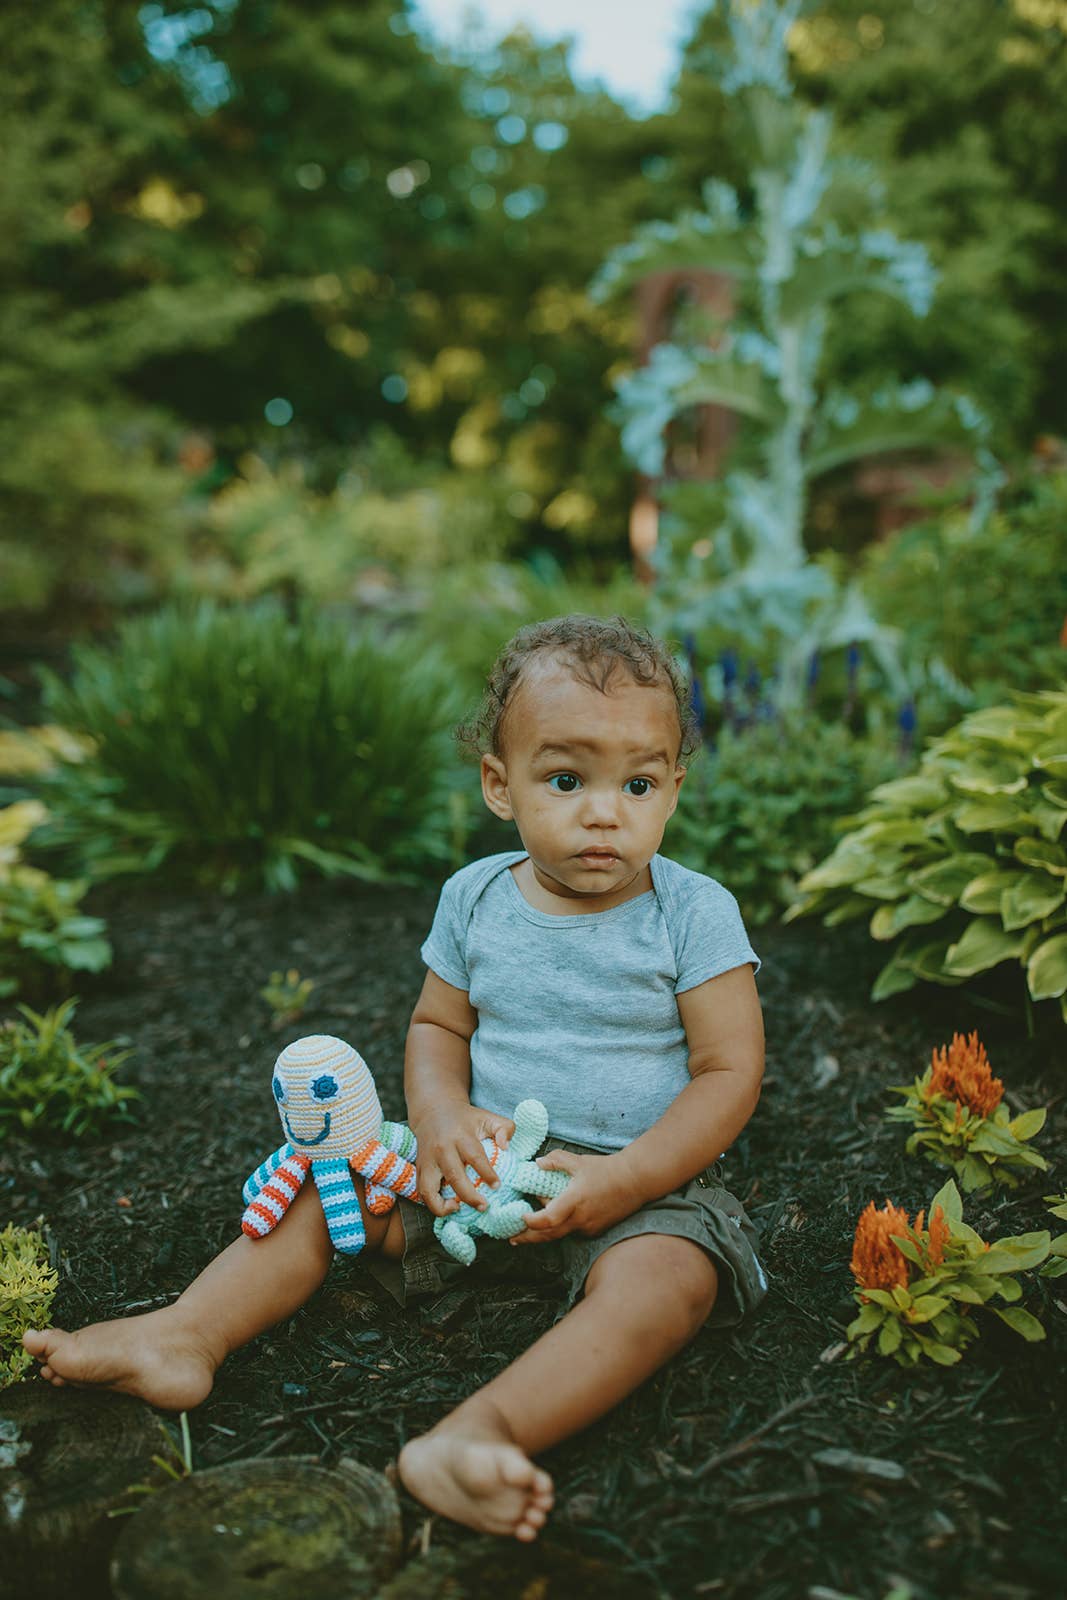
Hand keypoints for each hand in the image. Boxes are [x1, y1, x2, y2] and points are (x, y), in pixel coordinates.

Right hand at [410, 1102, 514, 1217]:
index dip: (487, 1174)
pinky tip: (448, 1205)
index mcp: (461, 1136)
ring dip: (442, 1205)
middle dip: (469, 1196)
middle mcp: (442, 1149)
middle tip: (484, 1206)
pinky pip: (422, 1192)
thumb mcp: (488, 1117)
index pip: (475, 1157)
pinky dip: (432, 1204)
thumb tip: (506, 1147)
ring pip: (428, 1189)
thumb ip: (504, 1128)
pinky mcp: (419, 1168)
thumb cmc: (466, 1119)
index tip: (497, 1186)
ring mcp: (428, 1160)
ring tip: (458, 1208)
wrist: (433, 1111)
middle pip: (454, 1176)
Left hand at [509, 1149, 640, 1244]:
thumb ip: (556, 1160)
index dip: (530, 1222)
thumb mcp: (578, 1161)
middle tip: (512, 1238)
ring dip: (544, 1232)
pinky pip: (573, 1231)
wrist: (634, 1181)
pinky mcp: (595, 1230)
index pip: (547, 1219)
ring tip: (528, 1229)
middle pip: (549, 1235)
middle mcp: (580, 1218)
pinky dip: (561, 1227)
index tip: (520, 1216)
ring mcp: (588, 1227)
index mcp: (574, 1200)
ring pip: (560, 1234)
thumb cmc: (606, 1169)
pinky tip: (556, 1219)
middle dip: (528, 1238)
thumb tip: (538, 1163)